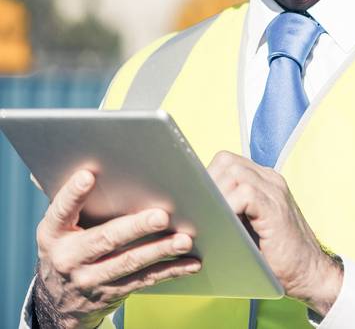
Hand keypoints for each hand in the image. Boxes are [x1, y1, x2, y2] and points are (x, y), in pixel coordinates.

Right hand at [33, 169, 200, 328]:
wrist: (58, 300)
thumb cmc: (67, 245)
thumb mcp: (58, 226)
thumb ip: (68, 200)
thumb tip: (66, 162)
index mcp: (53, 233)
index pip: (61, 211)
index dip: (73, 194)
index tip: (89, 175)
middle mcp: (69, 258)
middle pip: (105, 239)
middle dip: (136, 227)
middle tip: (161, 215)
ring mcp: (90, 279)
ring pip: (129, 262)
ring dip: (160, 250)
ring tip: (184, 240)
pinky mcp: (112, 293)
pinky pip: (145, 280)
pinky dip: (170, 270)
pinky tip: (191, 263)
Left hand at [207, 152, 342, 315]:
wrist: (309, 272)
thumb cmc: (275, 256)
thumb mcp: (249, 226)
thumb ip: (231, 210)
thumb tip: (192, 207)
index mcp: (264, 181)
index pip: (226, 162)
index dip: (206, 178)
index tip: (194, 201)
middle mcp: (270, 180)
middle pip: (226, 162)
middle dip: (206, 184)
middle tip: (198, 210)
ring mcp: (275, 191)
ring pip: (233, 172)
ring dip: (214, 194)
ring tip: (207, 217)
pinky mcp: (276, 208)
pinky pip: (245, 192)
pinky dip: (228, 205)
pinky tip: (223, 222)